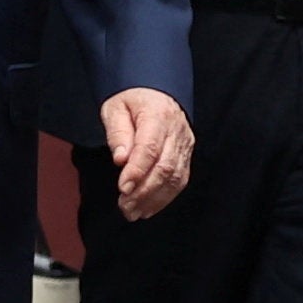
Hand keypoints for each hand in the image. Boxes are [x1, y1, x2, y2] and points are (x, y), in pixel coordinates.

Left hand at [101, 87, 193, 220]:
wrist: (154, 90)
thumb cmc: (131, 100)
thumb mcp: (115, 109)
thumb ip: (118, 134)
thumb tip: (121, 159)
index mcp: (158, 115)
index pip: (150, 148)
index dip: (137, 171)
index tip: (122, 188)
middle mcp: (176, 131)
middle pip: (165, 167)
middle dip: (144, 191)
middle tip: (125, 206)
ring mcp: (185, 143)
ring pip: (175, 177)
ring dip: (153, 199)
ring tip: (133, 212)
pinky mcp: (186, 154)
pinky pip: (180, 179)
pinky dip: (165, 197)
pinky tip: (148, 207)